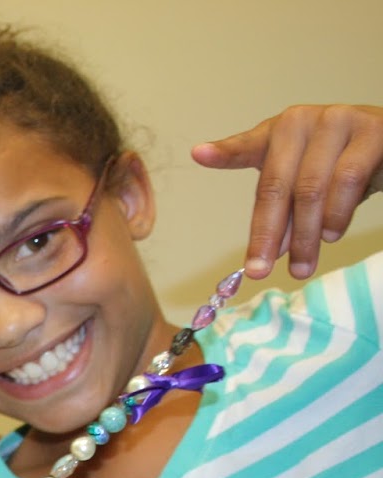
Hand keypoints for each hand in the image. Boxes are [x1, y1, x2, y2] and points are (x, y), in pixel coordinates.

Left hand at [192, 104, 382, 279]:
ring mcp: (341, 121)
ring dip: (304, 235)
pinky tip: (331, 235)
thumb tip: (266, 252)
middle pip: (276, 184)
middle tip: (259, 271)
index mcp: (280, 129)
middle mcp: (305, 120)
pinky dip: (337, 213)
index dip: (223, 153)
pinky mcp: (374, 133)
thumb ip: (278, 207)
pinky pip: (348, 179)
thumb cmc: (339, 162)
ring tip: (302, 265)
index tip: (198, 154)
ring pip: (312, 189)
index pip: (246, 148)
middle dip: (267, 234)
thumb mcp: (300, 178)